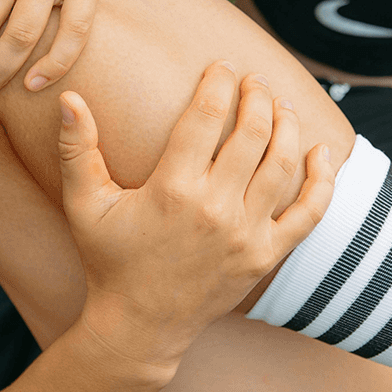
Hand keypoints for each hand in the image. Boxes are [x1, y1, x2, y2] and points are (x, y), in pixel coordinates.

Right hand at [58, 64, 334, 360]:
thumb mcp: (84, 205)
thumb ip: (75, 149)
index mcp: (173, 189)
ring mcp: (246, 234)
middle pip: (252, 133)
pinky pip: (309, 213)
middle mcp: (215, 209)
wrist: (140, 325)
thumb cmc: (108, 260)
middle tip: (253, 80)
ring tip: (280, 105)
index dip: (218, 84)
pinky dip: (322, 180)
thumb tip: (68, 96)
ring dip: (287, 125)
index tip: (221, 66)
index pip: (206, 117)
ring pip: (282, 164)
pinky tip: (323, 152)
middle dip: (256, 96)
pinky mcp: (265, 256)